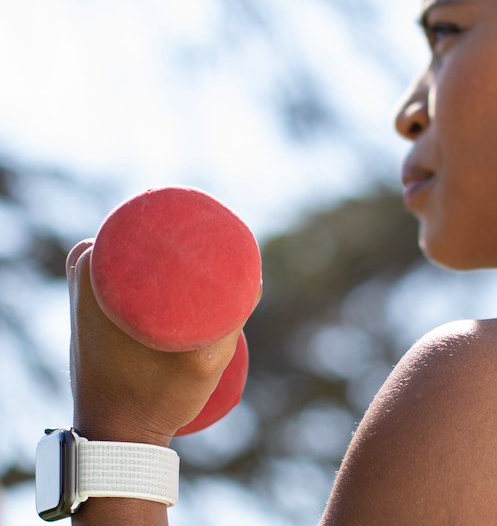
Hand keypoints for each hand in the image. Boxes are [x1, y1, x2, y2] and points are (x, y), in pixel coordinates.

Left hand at [67, 240, 243, 445]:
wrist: (115, 434)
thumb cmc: (157, 397)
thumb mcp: (204, 359)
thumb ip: (232, 316)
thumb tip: (254, 279)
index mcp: (94, 265)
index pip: (153, 222)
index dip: (194, 226)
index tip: (227, 242)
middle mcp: (81, 268)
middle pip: (151, 238)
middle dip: (188, 245)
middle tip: (225, 267)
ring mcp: (82, 287)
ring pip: (145, 257)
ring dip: (174, 262)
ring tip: (211, 282)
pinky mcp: (91, 306)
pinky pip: (131, 273)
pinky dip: (157, 273)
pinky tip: (183, 286)